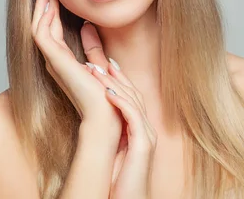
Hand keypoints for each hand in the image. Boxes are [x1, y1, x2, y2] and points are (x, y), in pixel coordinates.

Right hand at [31, 0, 121, 136]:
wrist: (106, 116)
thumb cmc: (107, 96)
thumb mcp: (100, 64)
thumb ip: (93, 47)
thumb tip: (88, 26)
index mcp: (63, 61)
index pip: (53, 29)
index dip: (52, 9)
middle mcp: (54, 60)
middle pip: (43, 24)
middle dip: (44, 2)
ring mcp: (53, 61)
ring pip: (39, 25)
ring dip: (41, 5)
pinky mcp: (55, 61)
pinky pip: (42, 34)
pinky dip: (43, 17)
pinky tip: (48, 2)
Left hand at [87, 56, 157, 198]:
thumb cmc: (120, 183)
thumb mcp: (115, 152)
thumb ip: (112, 135)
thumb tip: (96, 121)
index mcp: (139, 130)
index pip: (129, 97)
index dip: (117, 79)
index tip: (102, 64)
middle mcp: (145, 129)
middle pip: (133, 93)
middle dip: (115, 74)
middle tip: (99, 61)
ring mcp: (147, 136)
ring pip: (133, 101)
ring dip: (114, 83)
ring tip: (97, 70)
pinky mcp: (144, 145)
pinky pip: (134, 117)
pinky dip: (121, 102)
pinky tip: (109, 91)